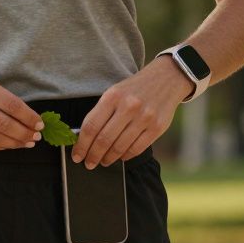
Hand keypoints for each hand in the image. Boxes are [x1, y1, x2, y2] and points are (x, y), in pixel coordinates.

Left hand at [71, 55, 193, 167]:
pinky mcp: (157, 127)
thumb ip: (101, 113)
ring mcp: (145, 117)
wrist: (166, 78)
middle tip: (89, 164)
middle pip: (103, 140)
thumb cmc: (134, 89)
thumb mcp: (115, 93)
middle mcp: (129, 106)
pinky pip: (136, 148)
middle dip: (93, 156)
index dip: (81, 145)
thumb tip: (85, 140)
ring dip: (108, 158)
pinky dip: (125, 156)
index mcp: (113, 96)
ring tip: (103, 161)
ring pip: (119, 147)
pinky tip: (119, 157)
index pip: (91, 126)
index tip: (77, 155)